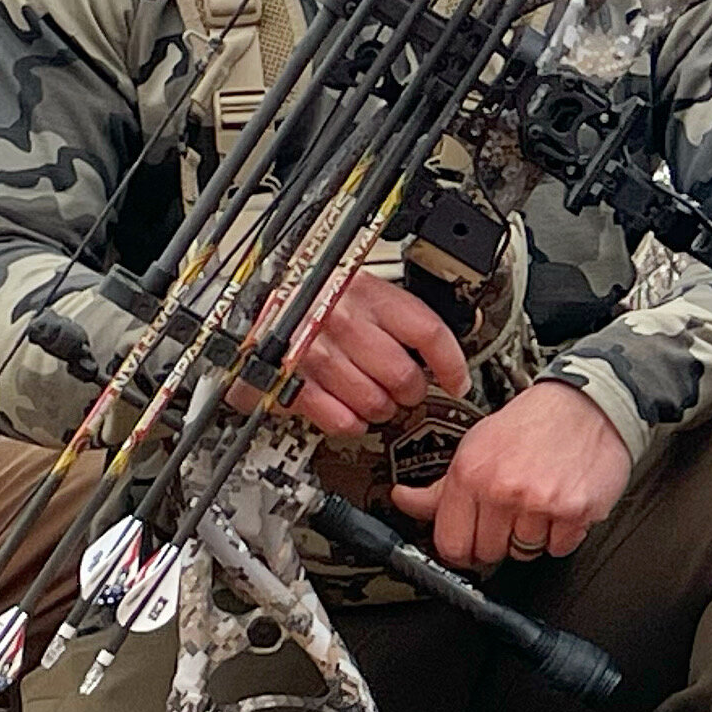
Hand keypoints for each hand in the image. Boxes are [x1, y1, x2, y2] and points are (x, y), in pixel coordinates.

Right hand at [277, 270, 468, 435]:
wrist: (253, 305)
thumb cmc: (311, 300)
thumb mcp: (358, 289)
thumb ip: (395, 316)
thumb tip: (439, 350)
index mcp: (366, 292)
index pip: (427, 332)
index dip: (451, 364)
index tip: (457, 382)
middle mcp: (342, 319)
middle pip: (404, 375)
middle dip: (410, 392)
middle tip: (403, 391)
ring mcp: (315, 352)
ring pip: (375, 402)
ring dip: (380, 409)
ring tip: (373, 399)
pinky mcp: (292, 383)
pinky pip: (340, 419)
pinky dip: (350, 422)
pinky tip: (348, 411)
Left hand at [391, 382, 631, 573]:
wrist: (586, 406)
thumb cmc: (531, 424)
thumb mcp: (475, 447)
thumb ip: (440, 487)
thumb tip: (403, 500)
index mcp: (470, 474)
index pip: (451, 545)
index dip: (462, 549)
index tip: (471, 542)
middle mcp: (502, 489)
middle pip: (488, 553)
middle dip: (499, 539)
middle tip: (511, 513)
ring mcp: (539, 503)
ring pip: (525, 552)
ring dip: (532, 536)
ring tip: (539, 503)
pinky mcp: (574, 511)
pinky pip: (559, 548)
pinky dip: (562, 534)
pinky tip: (560, 506)